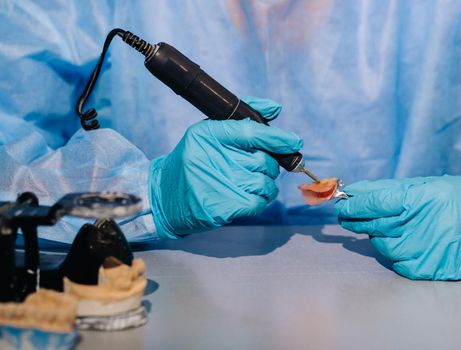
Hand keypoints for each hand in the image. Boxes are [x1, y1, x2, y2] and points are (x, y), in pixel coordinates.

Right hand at [150, 97, 302, 237]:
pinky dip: (261, 198)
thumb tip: (275, 108)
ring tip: (248, 181)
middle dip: (268, 164)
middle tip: (253, 166)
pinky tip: (247, 195)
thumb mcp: (208, 132)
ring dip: (265, 183)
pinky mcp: (226, 207)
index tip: (295, 141)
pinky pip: (261, 201)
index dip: (278, 137)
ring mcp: (222, 184)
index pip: (253, 131)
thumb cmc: (193, 161)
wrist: (165, 197)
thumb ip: (243, 119)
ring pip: (266, 182)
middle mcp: (215, 157)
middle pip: (264, 160)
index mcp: (210, 134)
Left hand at [334, 176, 460, 279]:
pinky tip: (408, 242)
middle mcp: (423, 225)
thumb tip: (354, 192)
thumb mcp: (427, 185)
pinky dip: (397, 253)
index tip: (340, 202)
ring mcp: (428, 250)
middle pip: (373, 225)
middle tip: (348, 214)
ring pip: (383, 246)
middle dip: (356, 219)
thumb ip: (388, 190)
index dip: (353, 204)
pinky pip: (399, 263)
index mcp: (422, 199)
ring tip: (393, 226)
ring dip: (379, 236)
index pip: (374, 203)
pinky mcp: (433, 270)